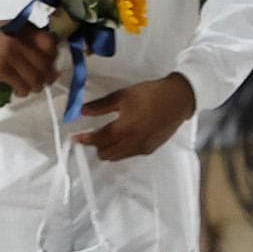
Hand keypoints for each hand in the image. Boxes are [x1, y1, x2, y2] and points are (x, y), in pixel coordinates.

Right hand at [0, 17, 60, 94]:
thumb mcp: (14, 29)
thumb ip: (32, 40)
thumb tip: (52, 61)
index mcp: (25, 30)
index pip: (50, 44)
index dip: (54, 57)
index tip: (51, 65)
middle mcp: (19, 42)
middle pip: (44, 65)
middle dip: (47, 76)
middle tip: (45, 80)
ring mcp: (9, 56)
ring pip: (35, 78)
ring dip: (36, 86)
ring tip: (33, 87)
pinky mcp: (0, 70)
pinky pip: (20, 86)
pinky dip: (23, 91)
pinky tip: (20, 90)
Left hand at [75, 73, 199, 161]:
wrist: (178, 99)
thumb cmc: (150, 95)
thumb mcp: (122, 96)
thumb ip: (100, 106)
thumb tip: (82, 111)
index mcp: (123, 130)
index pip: (98, 140)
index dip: (84, 139)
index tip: (74, 138)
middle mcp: (132, 143)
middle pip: (106, 154)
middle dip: (96, 146)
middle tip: (92, 135)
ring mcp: (142, 148)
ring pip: (118, 157)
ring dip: (108, 150)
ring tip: (107, 138)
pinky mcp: (151, 149)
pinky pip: (130, 154)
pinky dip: (122, 150)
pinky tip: (124, 138)